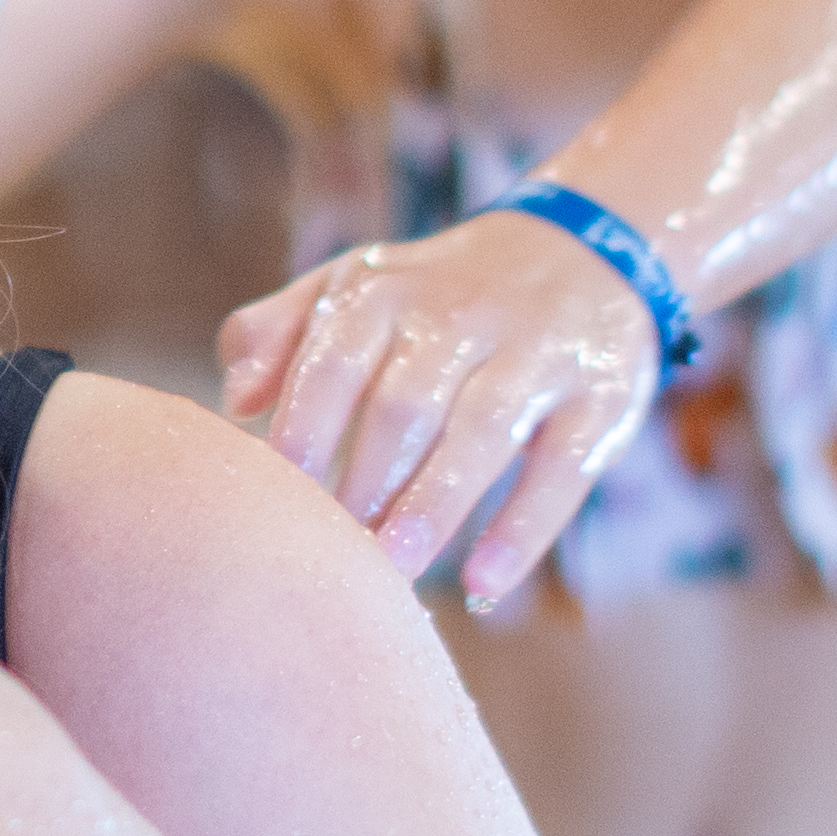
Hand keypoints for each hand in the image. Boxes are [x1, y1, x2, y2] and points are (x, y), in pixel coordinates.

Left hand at [215, 209, 665, 611]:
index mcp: (387, 290)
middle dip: (366, 481)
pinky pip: (561, 468)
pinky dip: (523, 529)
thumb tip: (237, 403)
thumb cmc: (435, 295)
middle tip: (334, 551)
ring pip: (484, 431)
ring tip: (395, 570)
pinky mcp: (599, 398)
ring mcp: (537, 354)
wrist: (582, 249)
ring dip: (434, 505)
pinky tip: (484, 585)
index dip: (306, 427)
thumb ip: (281, 332)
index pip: (336, 360)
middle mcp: (463, 314)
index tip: (277, 492)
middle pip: (407, 403)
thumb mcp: (355, 286)